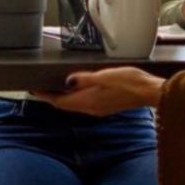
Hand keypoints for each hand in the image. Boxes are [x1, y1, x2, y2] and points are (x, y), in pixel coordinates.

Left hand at [33, 67, 165, 115]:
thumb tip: (68, 80)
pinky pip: (84, 103)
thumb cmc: (131, 82)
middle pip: (65, 105)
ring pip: (74, 105)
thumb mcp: (105, 75)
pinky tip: (76, 89)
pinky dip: (75, 97)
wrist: (150, 92)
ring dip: (63, 98)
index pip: (60, 102)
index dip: (46, 96)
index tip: (34, 90)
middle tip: (40, 88)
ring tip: (54, 88)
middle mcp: (91, 108)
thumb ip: (85, 78)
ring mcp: (99, 108)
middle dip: (52, 97)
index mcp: (88, 101)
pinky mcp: (106, 105)